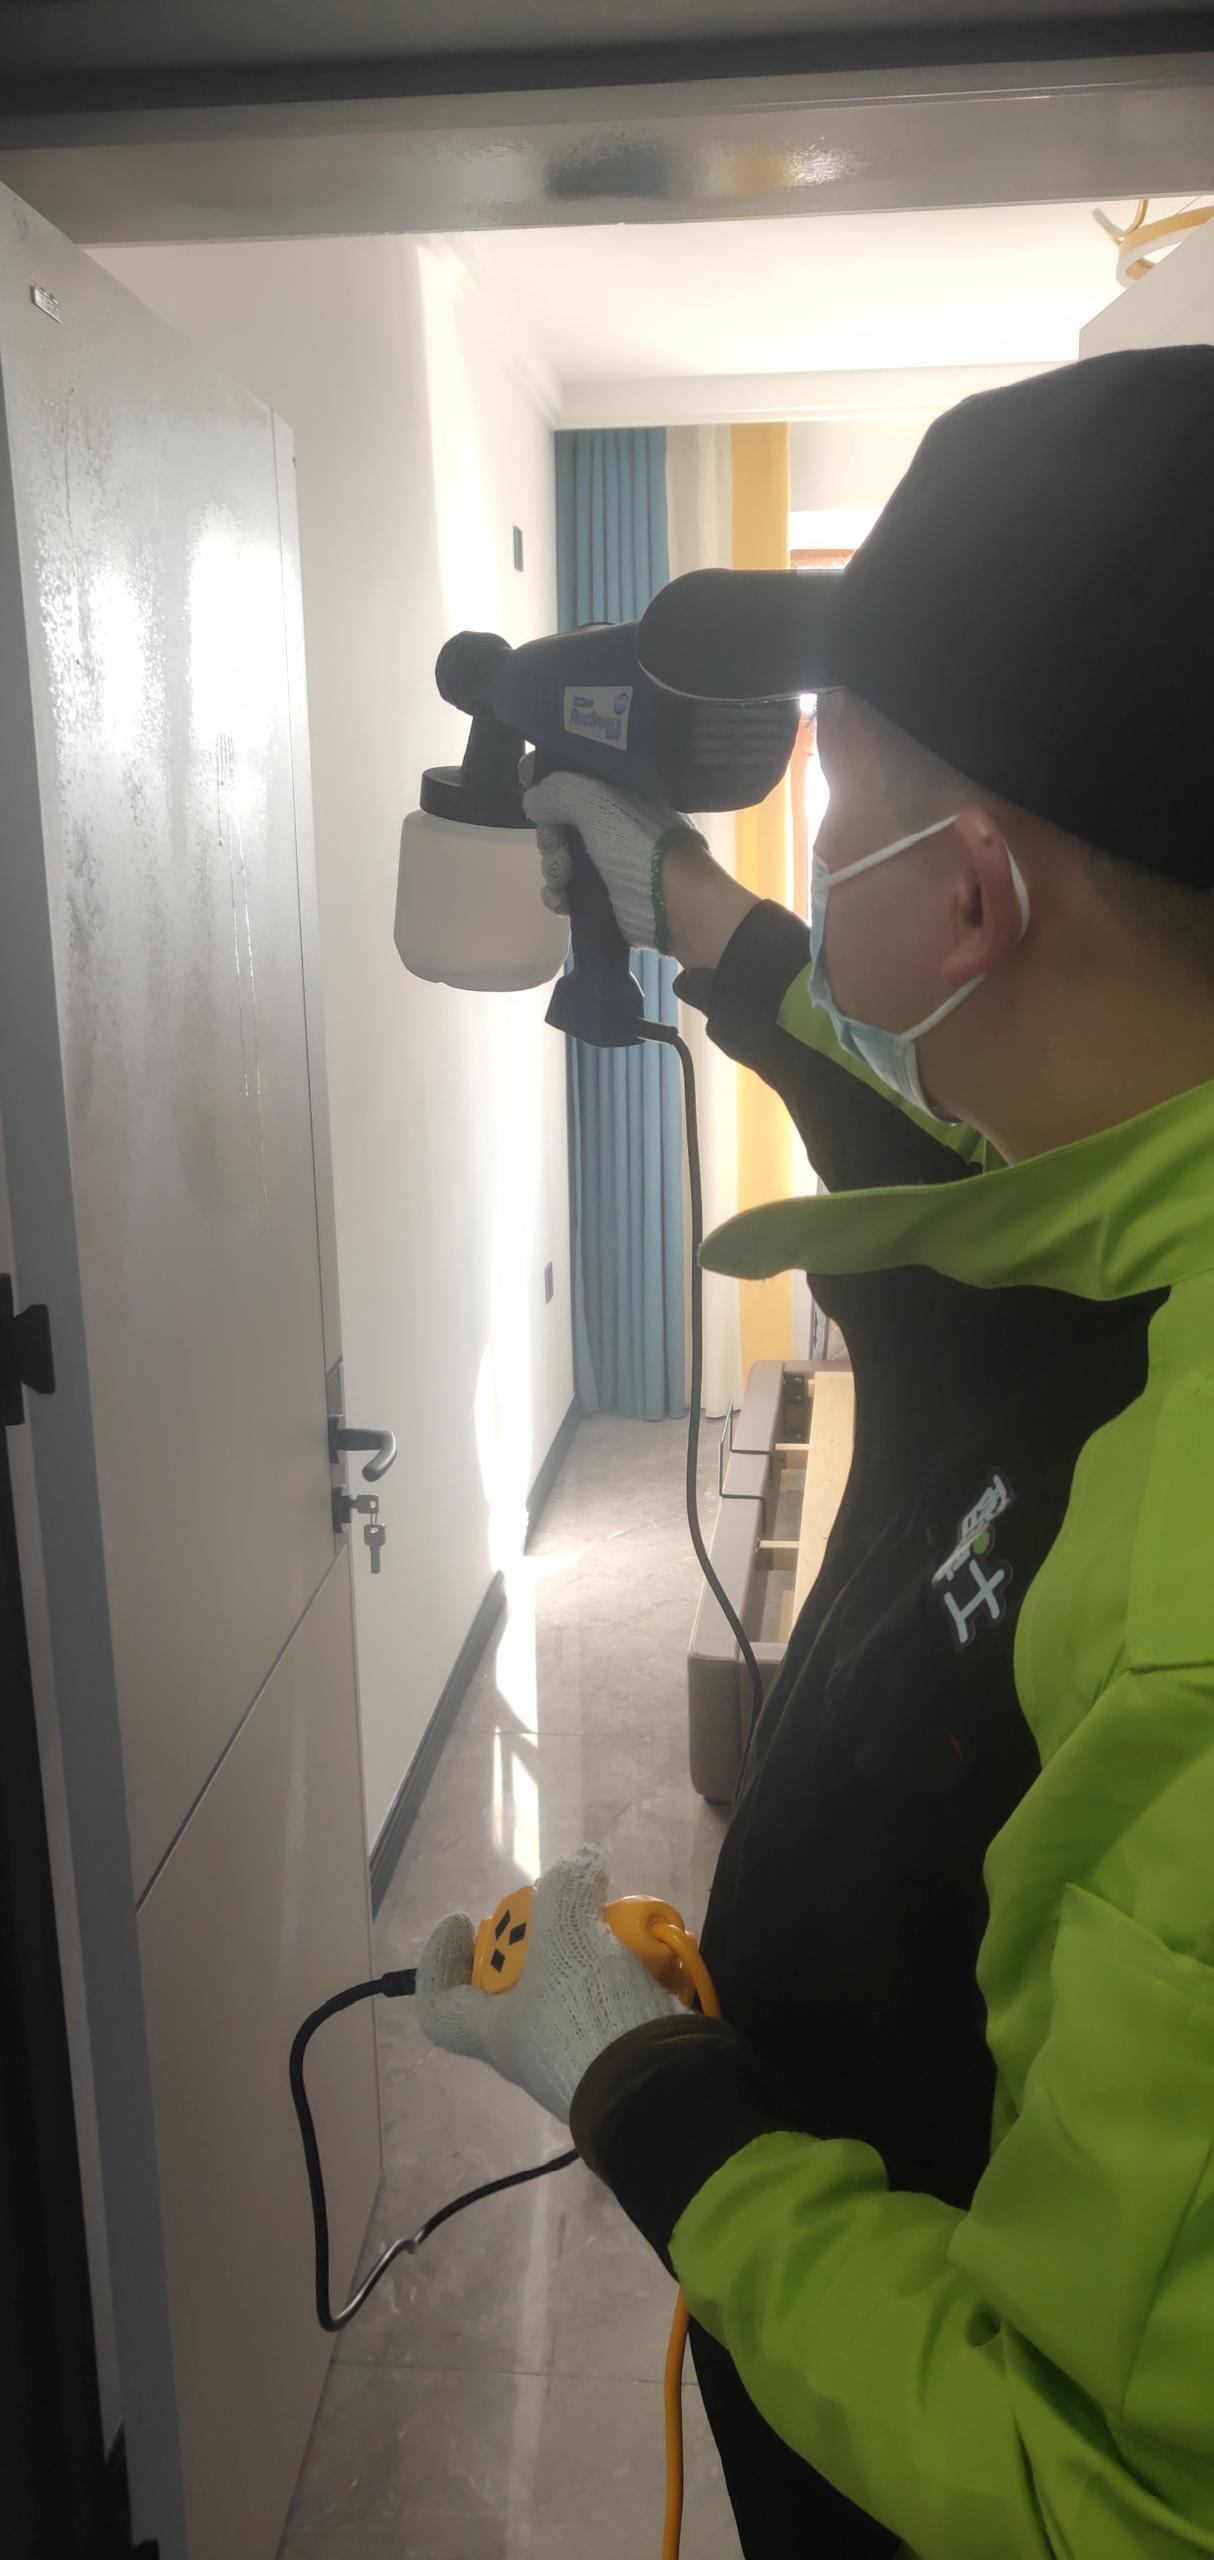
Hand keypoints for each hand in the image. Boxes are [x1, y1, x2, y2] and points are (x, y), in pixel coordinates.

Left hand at [415, 1845, 681, 2121]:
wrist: (659, 2085)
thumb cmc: (586, 2014)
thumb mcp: (566, 1935)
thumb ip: (566, 1889)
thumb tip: (580, 1865)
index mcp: (493, 2030)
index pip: (438, 2003)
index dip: (440, 1960)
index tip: (463, 1918)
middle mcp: (528, 2046)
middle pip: (518, 1982)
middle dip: (542, 1936)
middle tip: (566, 1906)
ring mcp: (577, 2052)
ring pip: (572, 1987)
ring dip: (592, 1949)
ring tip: (621, 1922)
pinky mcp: (621, 2051)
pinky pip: (614, 2001)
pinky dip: (628, 1972)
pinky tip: (651, 1950)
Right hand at [521, 762, 703, 955]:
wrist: (671, 899)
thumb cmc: (638, 842)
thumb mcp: (595, 803)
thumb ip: (556, 793)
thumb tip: (532, 800)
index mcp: (611, 793)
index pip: (568, 780)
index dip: (547, 787)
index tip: (533, 797)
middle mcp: (606, 823)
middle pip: (555, 824)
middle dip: (549, 838)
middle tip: (558, 847)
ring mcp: (603, 860)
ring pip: (557, 859)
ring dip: (553, 868)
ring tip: (565, 877)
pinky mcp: (600, 895)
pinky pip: (563, 891)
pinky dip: (557, 895)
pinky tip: (562, 898)